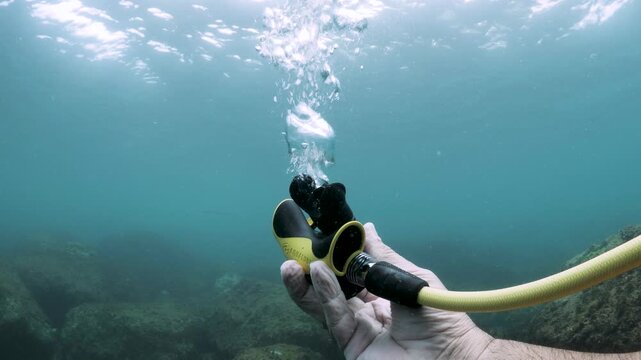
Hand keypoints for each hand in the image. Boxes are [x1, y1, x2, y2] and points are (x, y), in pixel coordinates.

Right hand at [280, 223, 493, 359]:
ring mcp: (358, 328)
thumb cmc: (441, 319)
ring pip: (325, 303)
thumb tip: (367, 229)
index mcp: (381, 292)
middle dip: (312, 268)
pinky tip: (316, 275)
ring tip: (292, 264)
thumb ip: (383, 257)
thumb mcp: (410, 277)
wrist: (452, 357)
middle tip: (296, 249)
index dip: (335, 254)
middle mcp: (366, 309)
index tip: (319, 235)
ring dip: (307, 283)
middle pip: (332, 286)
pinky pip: (335, 317)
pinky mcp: (352, 345)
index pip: (350, 269)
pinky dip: (324, 296)